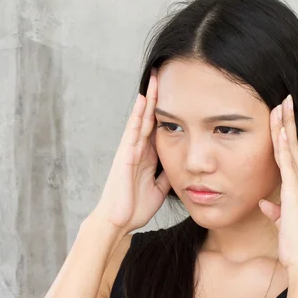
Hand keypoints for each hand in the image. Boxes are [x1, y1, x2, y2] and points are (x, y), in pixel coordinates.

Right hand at [94, 69, 170, 233]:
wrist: (118, 222)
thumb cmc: (134, 207)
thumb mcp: (159, 189)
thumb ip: (166, 174)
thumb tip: (180, 164)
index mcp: (146, 157)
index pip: (157, 128)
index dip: (165, 110)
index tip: (176, 94)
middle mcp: (137, 149)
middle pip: (149, 118)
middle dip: (157, 98)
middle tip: (163, 75)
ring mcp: (129, 150)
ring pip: (141, 119)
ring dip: (148, 99)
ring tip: (155, 78)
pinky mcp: (124, 155)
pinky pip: (133, 130)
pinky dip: (138, 114)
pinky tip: (143, 99)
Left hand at [258, 95, 297, 273]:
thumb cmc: (292, 242)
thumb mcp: (280, 222)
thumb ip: (274, 211)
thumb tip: (267, 204)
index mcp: (296, 188)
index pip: (288, 155)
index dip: (284, 135)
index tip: (280, 116)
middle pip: (291, 146)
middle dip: (288, 122)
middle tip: (285, 100)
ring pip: (290, 150)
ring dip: (285, 127)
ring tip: (282, 106)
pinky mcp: (294, 193)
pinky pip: (287, 165)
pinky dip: (283, 148)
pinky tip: (279, 132)